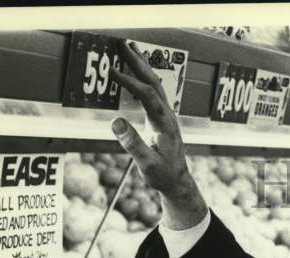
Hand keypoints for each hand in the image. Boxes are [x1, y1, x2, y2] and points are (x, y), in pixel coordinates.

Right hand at [109, 41, 206, 229]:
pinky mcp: (163, 117)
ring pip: (156, 84)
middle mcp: (168, 116)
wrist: (177, 181)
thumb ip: (133, 144)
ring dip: (142, 65)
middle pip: (154, 83)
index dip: (130, 82)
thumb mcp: (146, 164)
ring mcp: (167, 115)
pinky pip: (154, 91)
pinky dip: (144, 76)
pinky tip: (136, 70)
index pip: (148, 96)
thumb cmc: (162, 175)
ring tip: (130, 48)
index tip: (112, 72)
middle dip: (138, 62)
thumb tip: (117, 122)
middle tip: (122, 44)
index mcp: (164, 125)